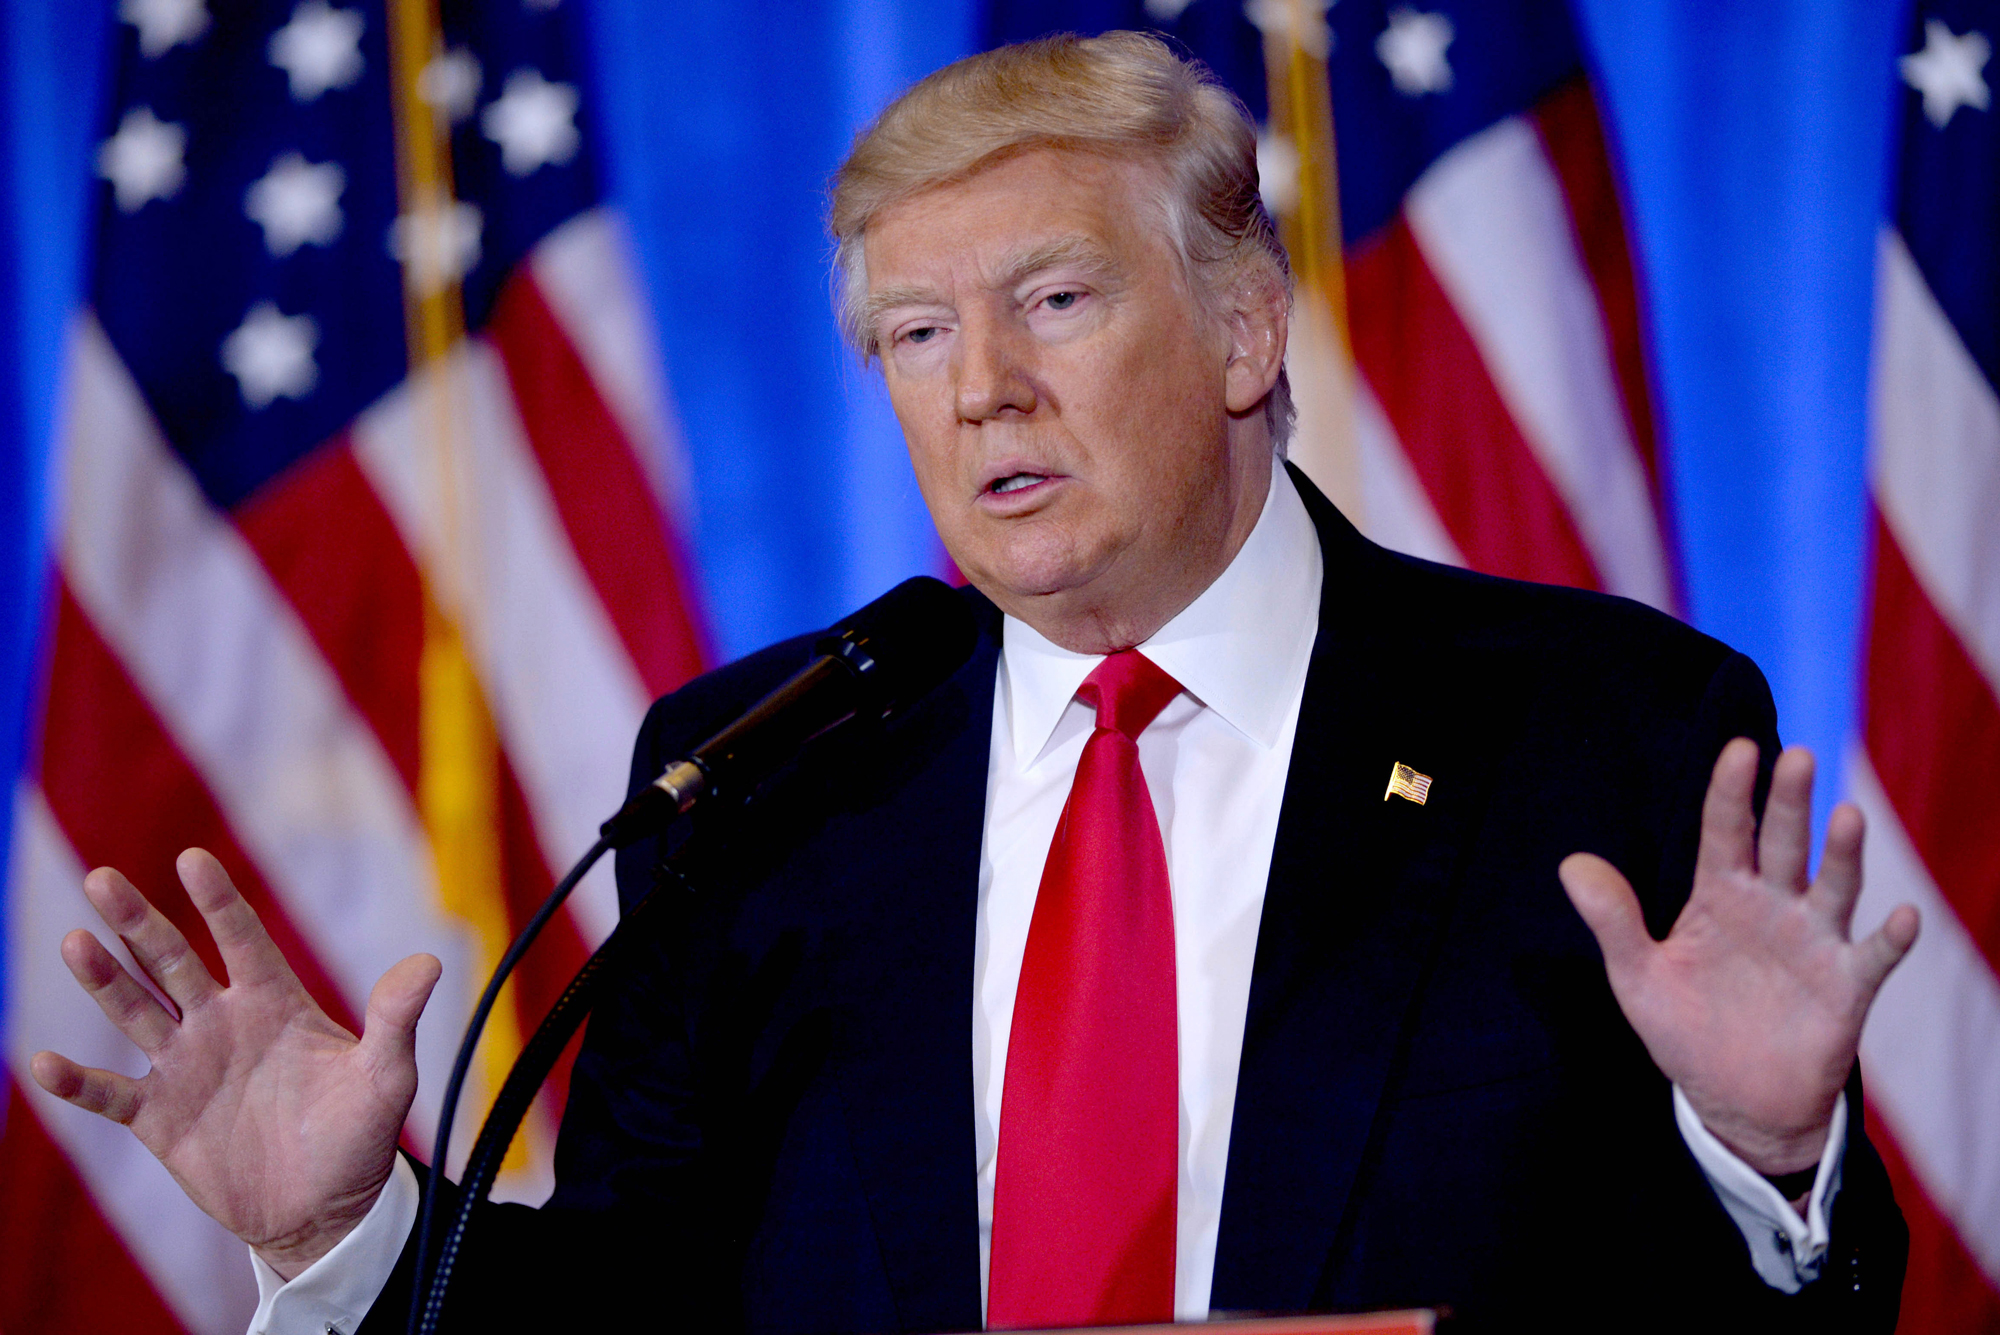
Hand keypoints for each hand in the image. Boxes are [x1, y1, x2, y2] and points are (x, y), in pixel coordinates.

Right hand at [29, 849, 440, 1279]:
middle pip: (172, 962)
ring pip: (135, 1013)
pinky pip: (111, 1094)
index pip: (242, 939)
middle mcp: (222, 1024)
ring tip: (74, 942)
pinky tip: (42, 1062)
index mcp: (274, 1003)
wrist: (325, 1208)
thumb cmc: (360, 1135)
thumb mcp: (385, 1077)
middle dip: (137, 922)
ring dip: (104, 981)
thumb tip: (429, 963)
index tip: (192, 859)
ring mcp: (186, 1067)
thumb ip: (395, 1020)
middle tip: (100, 879)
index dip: (218, 901)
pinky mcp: (160, 1117)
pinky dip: (77, 1082)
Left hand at [1559, 740, 1918, 1175]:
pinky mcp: (1846, 988)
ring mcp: (1813, 943)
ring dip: (1844, 855)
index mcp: (1719, 896)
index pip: (1725, 832)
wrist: (1735, 1101)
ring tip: (1846, 817)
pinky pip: (1874, 957)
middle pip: (1783, 844)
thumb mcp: (1638, 976)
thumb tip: (1571, 865)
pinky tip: (1903, 916)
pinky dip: (1891, 938)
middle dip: (1790, 802)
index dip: (1730, 792)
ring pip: (1833, 887)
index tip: (1738, 749)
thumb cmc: (1686, 1029)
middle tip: (1799, 757)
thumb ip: (1613, 920)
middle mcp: (1772, 907)